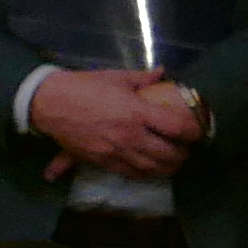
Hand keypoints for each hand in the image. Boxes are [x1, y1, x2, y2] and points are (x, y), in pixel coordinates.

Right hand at [32, 66, 197, 181]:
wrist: (49, 104)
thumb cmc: (83, 87)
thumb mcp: (115, 78)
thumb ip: (142, 79)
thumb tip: (162, 73)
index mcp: (137, 112)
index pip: (177, 127)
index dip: (193, 132)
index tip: (199, 132)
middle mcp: (131, 135)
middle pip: (169, 154)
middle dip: (183, 154)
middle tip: (187, 149)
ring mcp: (117, 152)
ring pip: (153, 168)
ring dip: (169, 167)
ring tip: (174, 162)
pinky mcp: (103, 162)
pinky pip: (132, 174)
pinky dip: (147, 173)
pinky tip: (152, 169)